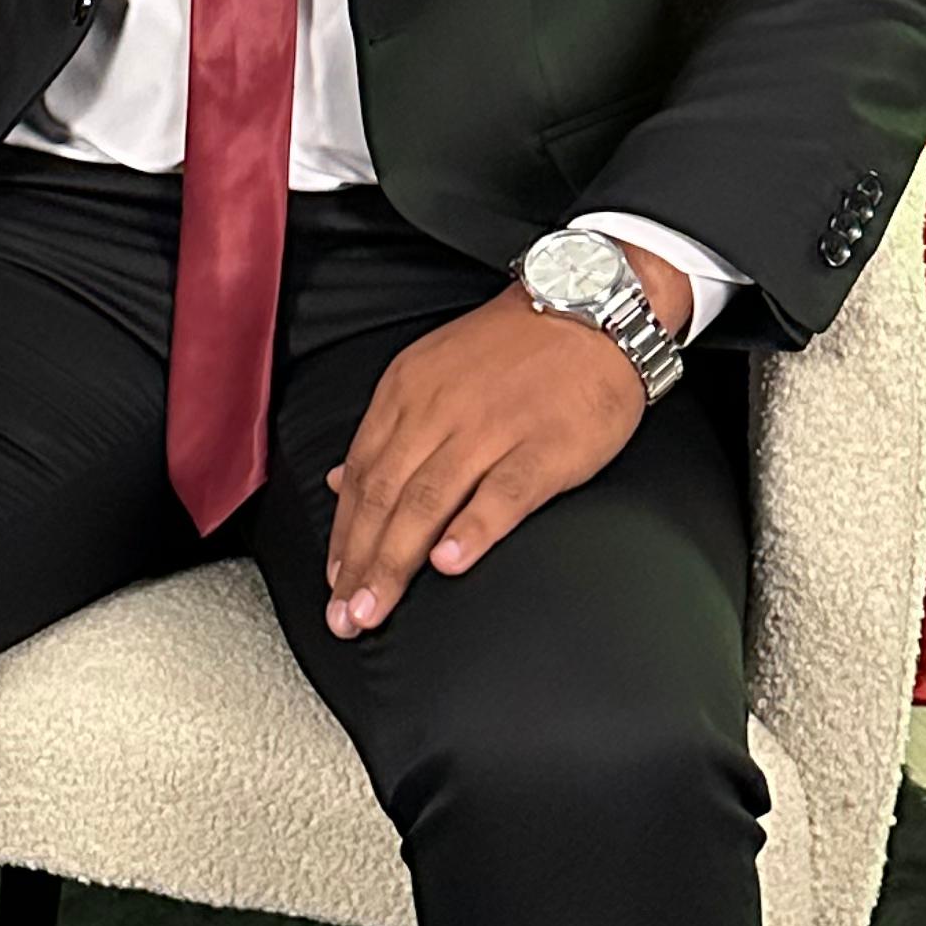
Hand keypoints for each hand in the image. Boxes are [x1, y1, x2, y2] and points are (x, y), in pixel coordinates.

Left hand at [322, 248, 689, 638]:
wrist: (592, 309)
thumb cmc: (515, 350)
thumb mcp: (433, 373)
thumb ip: (388, 431)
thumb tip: (337, 480)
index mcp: (407, 392)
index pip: (361, 474)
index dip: (343, 534)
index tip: (333, 581)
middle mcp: (438, 410)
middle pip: (384, 495)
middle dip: (359, 562)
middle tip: (345, 616)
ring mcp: (490, 428)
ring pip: (427, 500)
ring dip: (395, 561)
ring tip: (376, 607)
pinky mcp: (543, 446)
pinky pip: (501, 493)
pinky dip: (471, 528)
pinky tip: (450, 562)